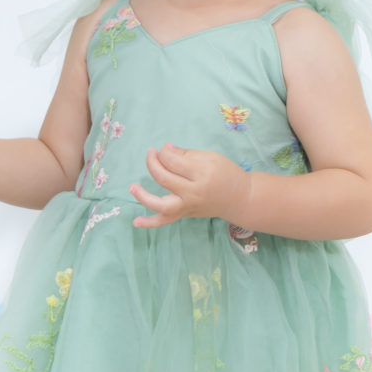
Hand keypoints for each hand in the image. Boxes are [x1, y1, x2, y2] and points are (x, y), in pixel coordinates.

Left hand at [129, 142, 250, 228]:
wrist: (240, 198)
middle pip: (165, 178)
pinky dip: (150, 223)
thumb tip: (164, 150)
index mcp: (201, 173)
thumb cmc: (226, 173)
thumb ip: (185, 154)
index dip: (164, 152)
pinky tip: (136, 222)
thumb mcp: (209, 157)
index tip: (164, 149)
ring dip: (144, 196)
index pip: (173, 161)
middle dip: (153, 163)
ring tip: (132, 187)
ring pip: (162, 205)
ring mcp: (188, 206)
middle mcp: (193, 192)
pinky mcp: (185, 215)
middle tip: (151, 153)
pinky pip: (166, 221)